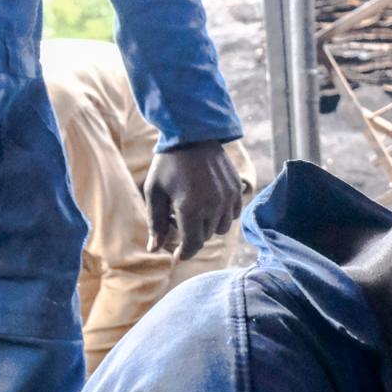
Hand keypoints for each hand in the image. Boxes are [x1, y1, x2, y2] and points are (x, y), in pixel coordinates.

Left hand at [142, 141, 243, 260]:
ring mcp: (228, 198)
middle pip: (205, 236)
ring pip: (220, 228)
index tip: (177, 255)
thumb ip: (156, 223)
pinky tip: (209, 202)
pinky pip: (232, 215)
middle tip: (178, 220)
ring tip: (195, 210)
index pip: (192, 244)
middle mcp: (213, 206)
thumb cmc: (168, 164)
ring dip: (208, 225)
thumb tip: (155, 249)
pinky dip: (221, 215)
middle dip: (191, 234)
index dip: (184, 253)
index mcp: (189, 208)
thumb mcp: (154, 192)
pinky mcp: (237, 191)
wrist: (193, 135)